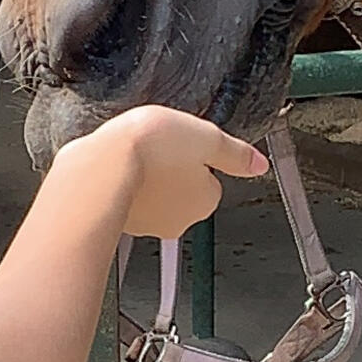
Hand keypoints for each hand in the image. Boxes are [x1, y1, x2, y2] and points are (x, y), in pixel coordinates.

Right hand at [63, 106, 268, 241]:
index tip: (180, 144)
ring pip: (154, 197)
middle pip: (181, 190)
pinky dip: (123, 188)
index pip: (209, 178)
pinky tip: (116, 172)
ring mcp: (148, 224)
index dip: (194, 156)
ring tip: (133, 158)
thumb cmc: (152, 147)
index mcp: (206, 200)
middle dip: (170, 171)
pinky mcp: (121, 222)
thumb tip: (259, 164)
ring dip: (146, 180)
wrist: (103, 164)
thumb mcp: (206, 137)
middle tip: (156, 149)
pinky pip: (128, 202)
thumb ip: (235, 153)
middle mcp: (180, 220)